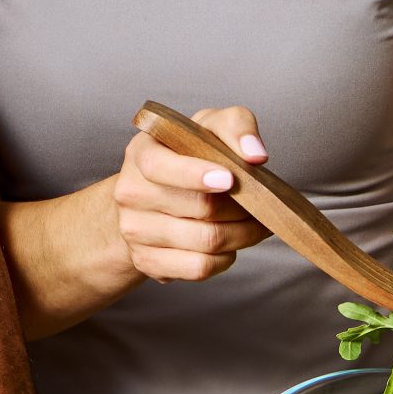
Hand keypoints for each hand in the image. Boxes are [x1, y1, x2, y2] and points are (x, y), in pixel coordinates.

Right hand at [111, 106, 271, 284]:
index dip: (196, 175)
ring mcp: (134, 230)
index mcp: (141, 152)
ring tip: (253, 222)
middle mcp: (130, 192)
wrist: (153, 195)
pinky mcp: (146, 261)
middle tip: (262, 202)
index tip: (229, 179)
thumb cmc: (188, 156)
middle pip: (200, 208)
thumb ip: (235, 126)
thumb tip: (255, 154)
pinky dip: (224, 258)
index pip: (161, 167)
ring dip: (242, 234)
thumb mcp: (209, 127)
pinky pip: (199, 267)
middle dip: (242, 207)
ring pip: (205, 241)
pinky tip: (229, 244)